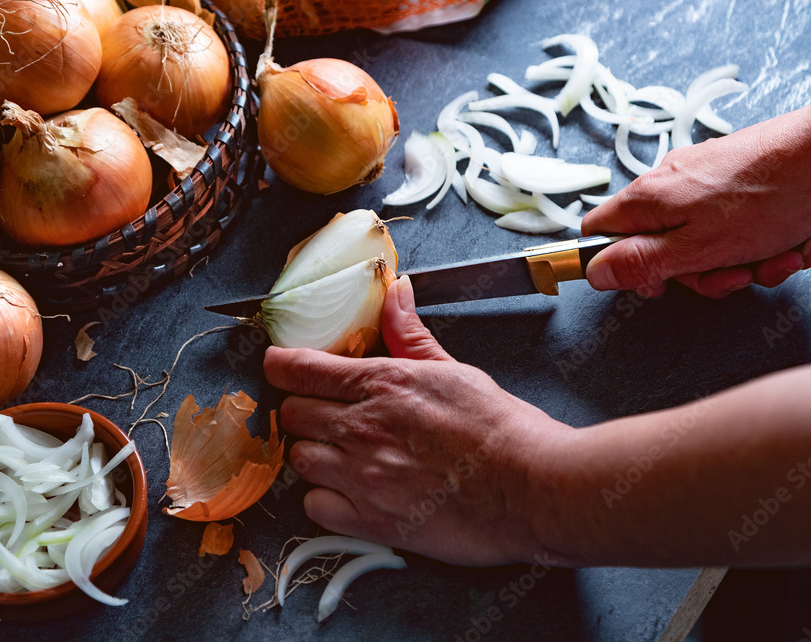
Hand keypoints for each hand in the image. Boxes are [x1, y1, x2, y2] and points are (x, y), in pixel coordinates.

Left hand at [263, 277, 570, 565]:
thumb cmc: (502, 431)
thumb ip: (411, 335)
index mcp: (384, 384)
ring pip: (298, 459)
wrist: (532, 489)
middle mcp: (364, 427)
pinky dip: (324, 498)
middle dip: (301, 410)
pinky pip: (314, 506)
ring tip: (342, 452)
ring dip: (314, 453)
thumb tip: (394, 291)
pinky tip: (350, 490)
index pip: (300, 369)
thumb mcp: (455, 370)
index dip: (280, 365)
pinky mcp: (371, 520)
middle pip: (291, 414)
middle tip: (325, 413)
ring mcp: (363, 476)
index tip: (278, 366)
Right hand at [581, 104, 810, 297]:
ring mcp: (700, 178)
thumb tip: (596, 273)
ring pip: (702, 239)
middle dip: (702, 271)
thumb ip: (641, 263)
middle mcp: (667, 183)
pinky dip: (760, 240)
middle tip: (733, 273)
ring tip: (775, 256)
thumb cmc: (768, 197)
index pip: (599, 233)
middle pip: (660, 245)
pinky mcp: (732, 177)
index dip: (619, 265)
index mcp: (647, 199)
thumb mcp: (695, 249)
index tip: (656, 282)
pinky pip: (731, 224)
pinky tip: (788, 241)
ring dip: (742, 260)